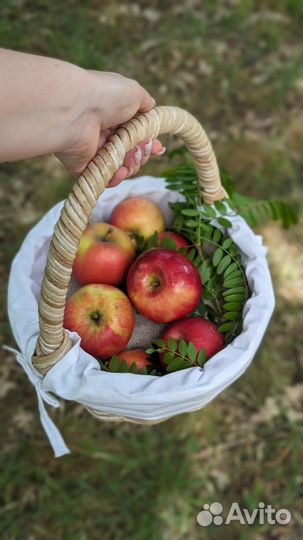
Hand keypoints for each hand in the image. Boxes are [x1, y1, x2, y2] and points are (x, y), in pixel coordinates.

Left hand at [56, 71, 164, 185]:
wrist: (76, 109)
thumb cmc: (106, 96)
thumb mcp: (134, 92)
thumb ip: (145, 103)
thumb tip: (151, 108)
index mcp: (115, 114)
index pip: (135, 133)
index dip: (149, 143)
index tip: (159, 148)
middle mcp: (103, 132)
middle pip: (130, 152)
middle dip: (141, 155)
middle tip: (141, 151)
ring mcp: (92, 150)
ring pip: (118, 167)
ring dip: (131, 167)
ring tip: (130, 162)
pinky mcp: (82, 166)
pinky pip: (102, 178)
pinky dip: (115, 178)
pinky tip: (121, 172)